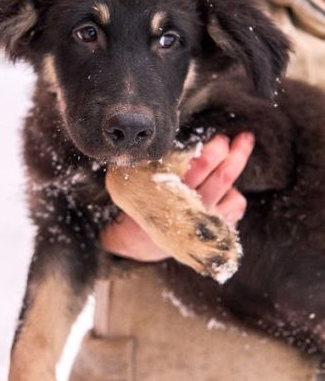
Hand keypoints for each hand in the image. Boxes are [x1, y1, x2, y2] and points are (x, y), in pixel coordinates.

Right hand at [100, 132, 254, 261]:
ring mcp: (205, 224)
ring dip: (235, 177)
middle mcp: (192, 208)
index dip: (217, 148)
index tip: (222, 138)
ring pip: (235, 195)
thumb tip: (196, 143)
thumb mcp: (146, 182)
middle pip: (224, 176)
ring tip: (227, 167)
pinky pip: (236, 209)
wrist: (138, 242)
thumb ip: (166, 164)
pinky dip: (234, 197)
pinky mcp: (215, 235)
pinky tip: (223, 194)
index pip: (202, 164)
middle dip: (238, 154)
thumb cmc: (145, 203)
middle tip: (244, 138)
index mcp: (172, 191)